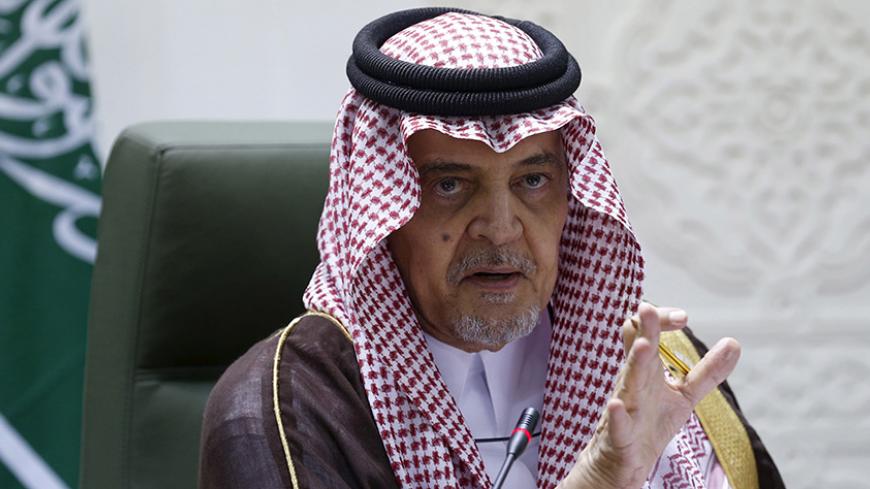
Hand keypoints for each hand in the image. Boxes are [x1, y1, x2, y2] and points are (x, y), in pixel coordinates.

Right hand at [558, 303, 740, 488]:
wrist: (625, 461)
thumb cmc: (651, 421)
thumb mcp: (684, 394)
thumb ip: (707, 371)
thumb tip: (734, 342)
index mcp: (645, 368)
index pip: (645, 332)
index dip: (661, 320)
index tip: (684, 318)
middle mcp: (633, 381)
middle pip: (636, 348)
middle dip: (644, 329)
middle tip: (648, 308)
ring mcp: (625, 406)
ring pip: (627, 380)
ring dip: (634, 362)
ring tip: (643, 346)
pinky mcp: (620, 435)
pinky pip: (617, 423)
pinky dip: (616, 415)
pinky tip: (616, 405)